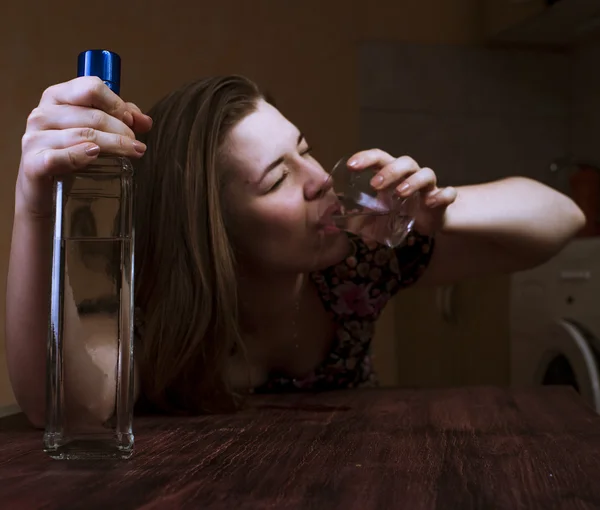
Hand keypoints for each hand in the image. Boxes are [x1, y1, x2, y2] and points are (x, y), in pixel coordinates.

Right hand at [17, 76, 152, 217]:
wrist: (44, 193)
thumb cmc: (70, 157)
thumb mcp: (94, 132)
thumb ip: (119, 120)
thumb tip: (145, 121)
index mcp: (57, 97)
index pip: (91, 88)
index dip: (116, 104)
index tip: (131, 122)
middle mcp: (43, 114)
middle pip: (93, 115)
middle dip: (121, 130)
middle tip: (136, 145)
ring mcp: (35, 138)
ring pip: (84, 135)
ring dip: (113, 144)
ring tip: (132, 153)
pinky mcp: (33, 163)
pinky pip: (60, 156)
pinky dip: (80, 155)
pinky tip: (95, 155)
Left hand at [347, 149, 456, 235]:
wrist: (430, 219)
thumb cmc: (401, 210)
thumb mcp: (379, 214)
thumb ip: (364, 218)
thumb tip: (343, 228)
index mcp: (393, 174)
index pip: (379, 158)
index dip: (366, 158)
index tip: (351, 165)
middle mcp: (411, 174)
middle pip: (404, 162)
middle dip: (389, 171)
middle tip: (374, 185)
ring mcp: (429, 186)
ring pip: (426, 173)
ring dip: (413, 181)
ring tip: (401, 193)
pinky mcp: (443, 199)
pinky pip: (448, 193)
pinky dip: (442, 195)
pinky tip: (430, 203)